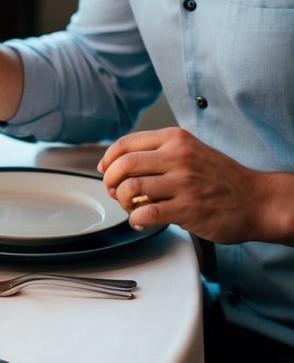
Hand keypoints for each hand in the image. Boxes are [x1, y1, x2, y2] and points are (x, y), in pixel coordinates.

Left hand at [98, 127, 272, 243]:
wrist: (256, 199)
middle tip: (115, 192)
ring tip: (131, 208)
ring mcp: (183, 183)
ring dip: (123, 202)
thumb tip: (121, 165)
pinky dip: (136, 220)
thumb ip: (160, 154)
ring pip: (131, 189)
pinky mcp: (188, 209)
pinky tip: (141, 222)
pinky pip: (146, 214)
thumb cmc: (221, 178)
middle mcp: (178, 157)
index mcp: (176, 139)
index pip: (127, 143)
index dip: (108, 159)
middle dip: (111, 182)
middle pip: (124, 165)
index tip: (105, 170)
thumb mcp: (191, 151)